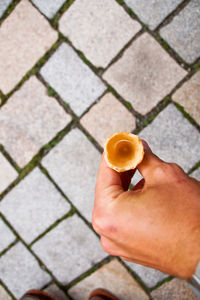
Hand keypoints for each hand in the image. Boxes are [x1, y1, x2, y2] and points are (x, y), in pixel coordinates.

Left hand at [92, 141, 199, 278]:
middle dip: (122, 167)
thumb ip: (143, 158)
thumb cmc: (189, 220)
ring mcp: (117, 243)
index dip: (115, 152)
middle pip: (109, 189)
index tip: (121, 140)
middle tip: (132, 150)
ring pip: (117, 203)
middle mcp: (107, 232)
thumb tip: (136, 148)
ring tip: (142, 168)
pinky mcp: (129, 248)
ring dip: (127, 184)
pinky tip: (145, 190)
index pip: (105, 172)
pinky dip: (131, 202)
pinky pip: (124, 218)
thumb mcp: (164, 175)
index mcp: (108, 214)